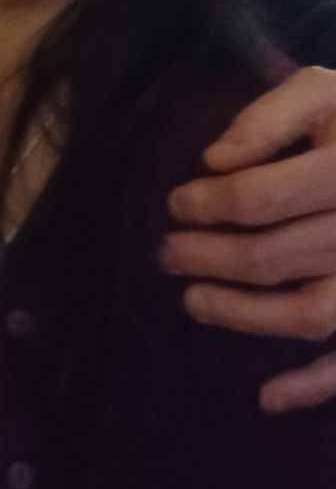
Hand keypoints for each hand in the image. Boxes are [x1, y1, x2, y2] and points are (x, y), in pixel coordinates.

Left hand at [163, 68, 335, 413]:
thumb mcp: (324, 91)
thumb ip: (270, 117)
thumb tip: (216, 161)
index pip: (258, 197)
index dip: (205, 204)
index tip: (175, 204)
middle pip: (273, 257)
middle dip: (208, 258)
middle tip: (168, 253)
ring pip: (309, 314)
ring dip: (243, 316)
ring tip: (193, 301)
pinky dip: (313, 386)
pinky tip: (266, 398)